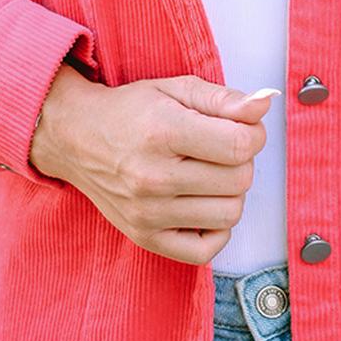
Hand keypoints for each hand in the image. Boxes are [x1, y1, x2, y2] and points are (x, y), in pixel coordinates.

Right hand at [29, 68, 279, 266]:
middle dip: (240, 160)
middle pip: (240, 180)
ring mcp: (147, 213)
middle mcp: (153, 177)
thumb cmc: (130, 111)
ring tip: (208, 175)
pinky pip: (205, 250)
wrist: (75, 137)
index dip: (253, 134)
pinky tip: (202, 205)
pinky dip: (215, 230)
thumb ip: (225, 99)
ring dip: (229, 193)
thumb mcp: (176, 89)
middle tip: (217, 148)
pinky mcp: (144, 237)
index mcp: (163, 132)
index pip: (241, 145)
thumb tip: (265, 105)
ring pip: (230, 214)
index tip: (239, 128)